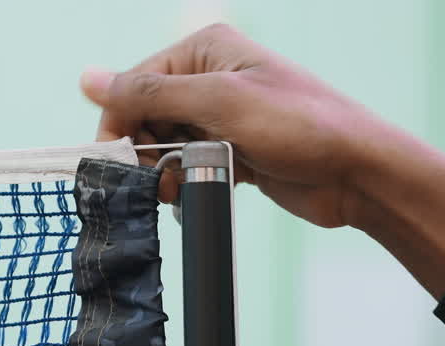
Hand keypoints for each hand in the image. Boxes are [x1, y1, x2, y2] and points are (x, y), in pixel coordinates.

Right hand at [79, 24, 444, 298]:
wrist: (357, 173)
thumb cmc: (298, 127)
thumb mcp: (218, 103)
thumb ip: (150, 92)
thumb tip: (87, 78)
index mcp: (206, 50)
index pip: (136, 82)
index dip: (118, 122)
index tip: (113, 162)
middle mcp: (212, 77)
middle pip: (146, 114)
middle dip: (141, 150)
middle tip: (150, 183)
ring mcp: (224, 116)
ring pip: (165, 144)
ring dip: (161, 170)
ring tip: (175, 190)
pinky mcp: (235, 151)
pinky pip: (189, 164)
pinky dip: (183, 181)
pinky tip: (190, 195)